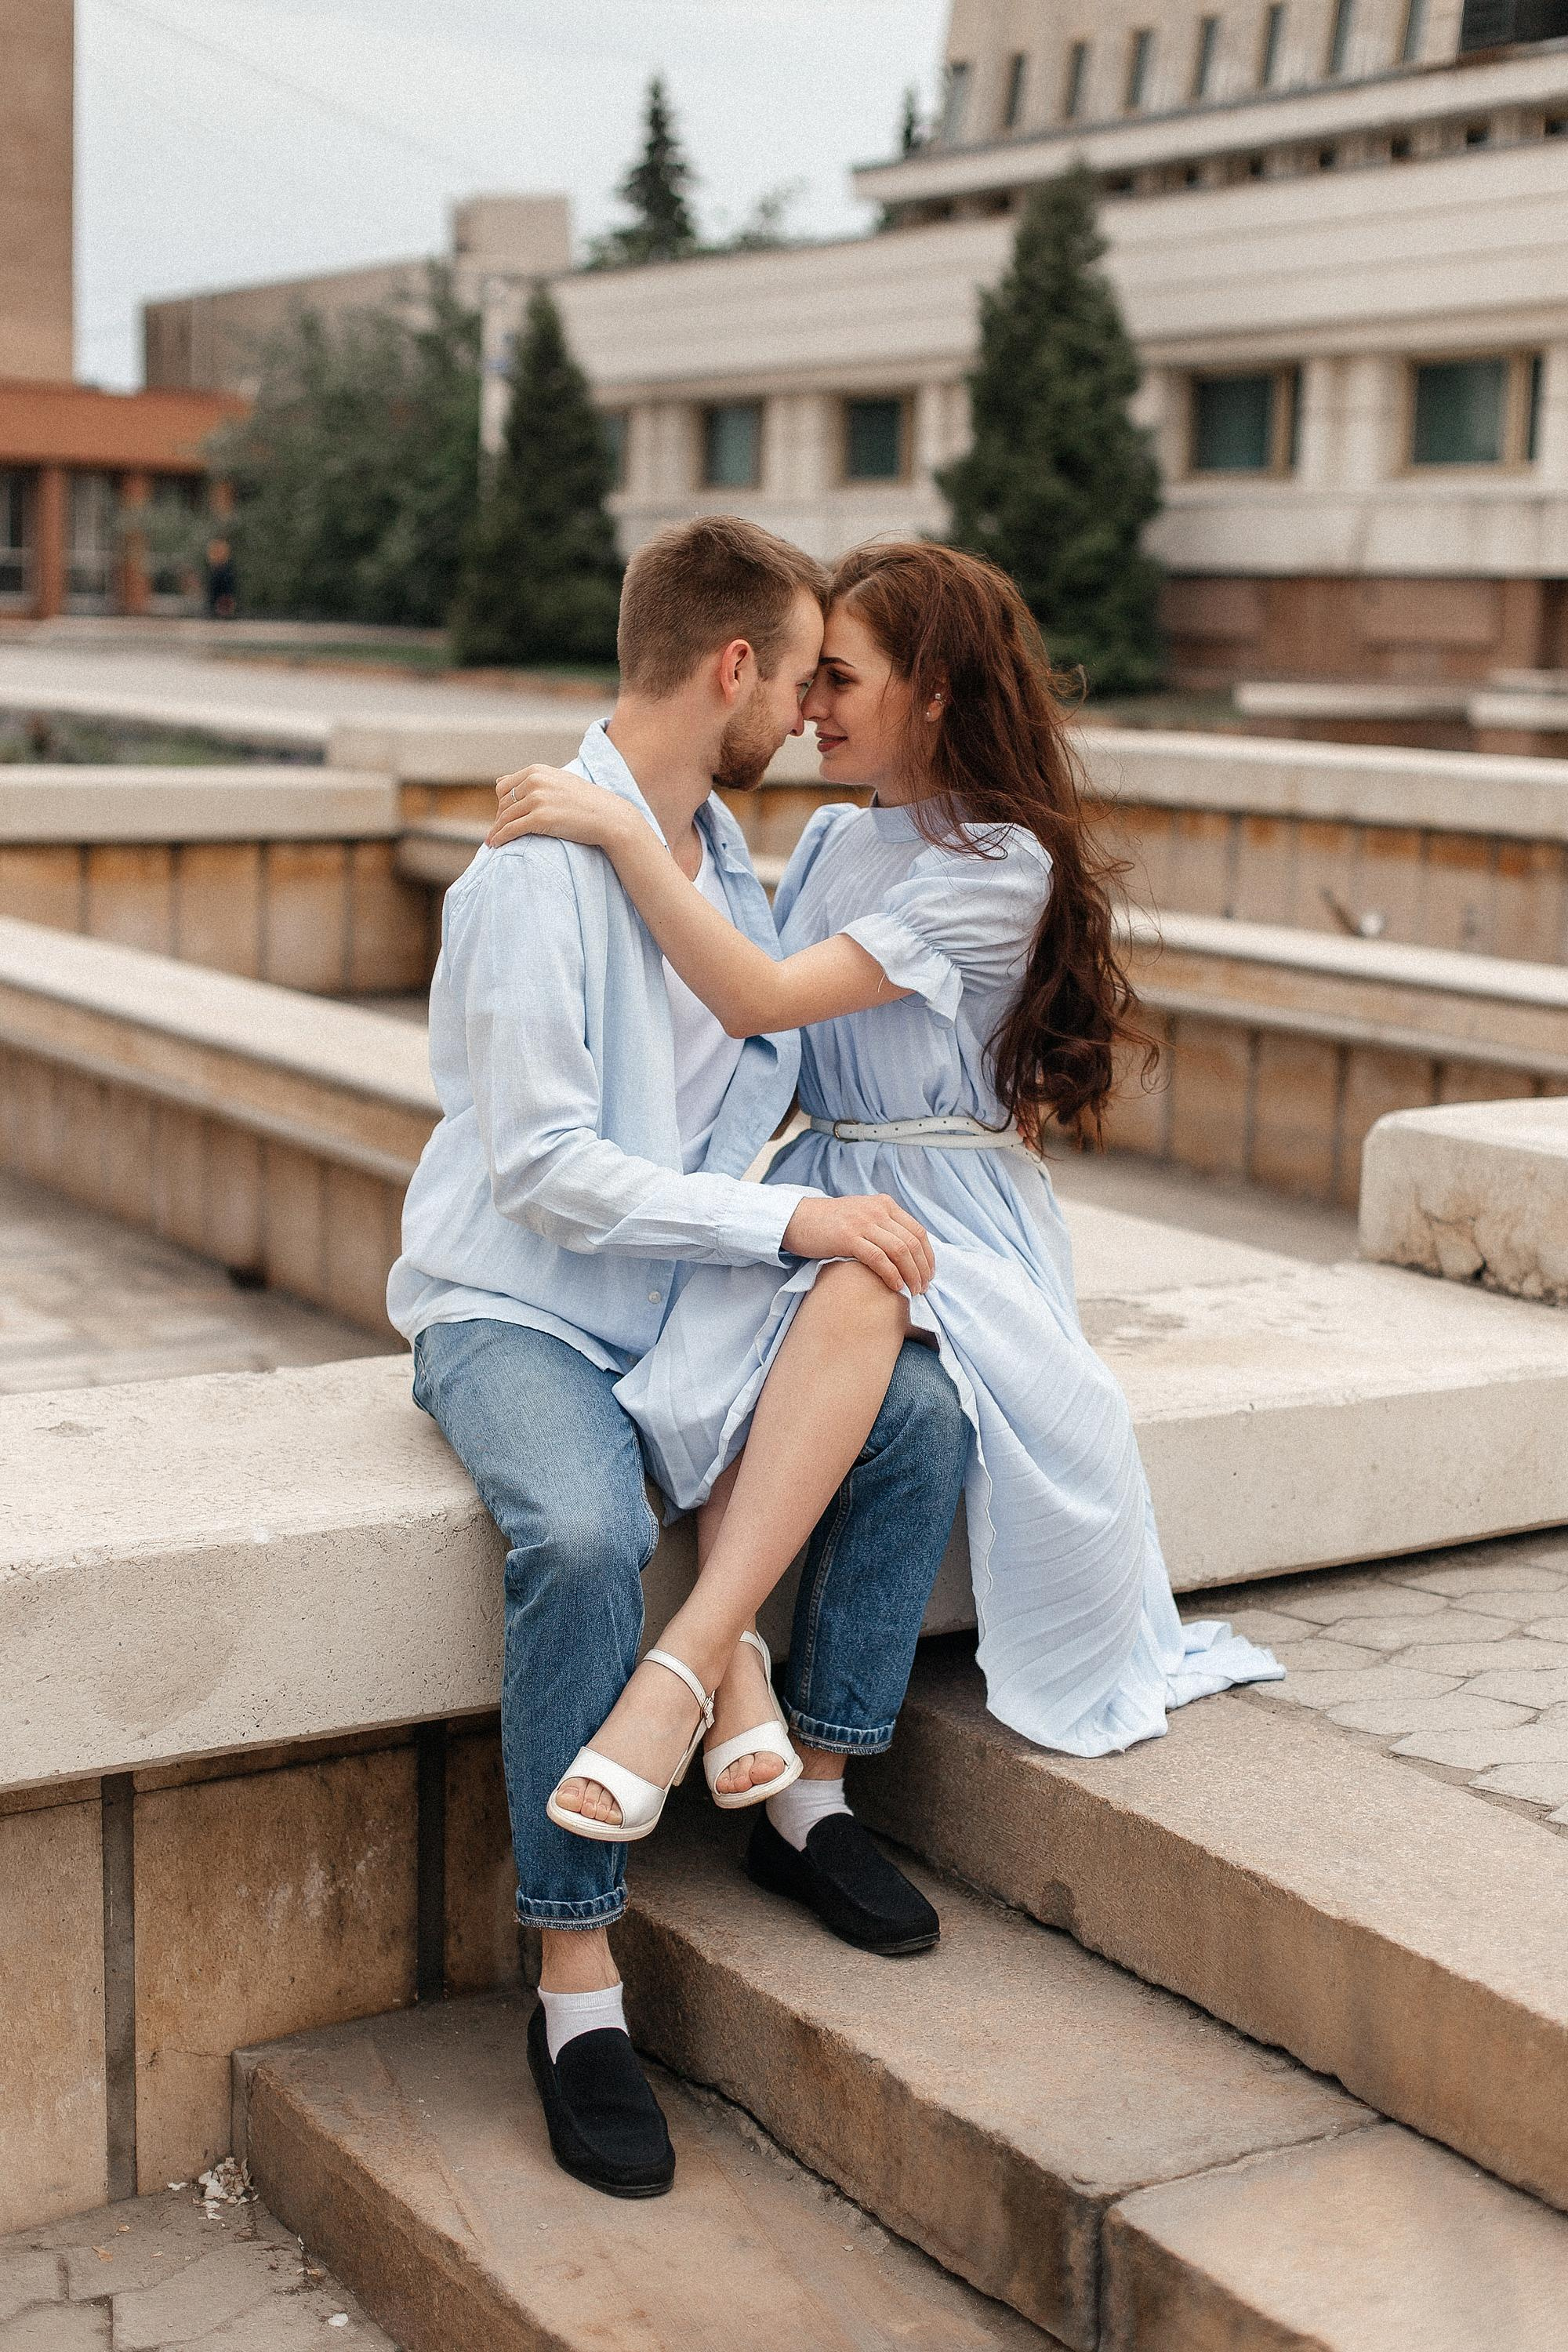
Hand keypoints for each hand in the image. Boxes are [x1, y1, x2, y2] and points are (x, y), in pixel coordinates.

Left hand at [486, 766, 632, 852]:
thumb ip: (531, 781)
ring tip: (492, 841)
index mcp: (538, 771)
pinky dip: (500, 837)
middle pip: (503, 802)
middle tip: (500, 831)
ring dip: (496, 831)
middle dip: (500, 818)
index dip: (501, 803)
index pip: (505, 787)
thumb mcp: (558, 781)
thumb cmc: (586, 802)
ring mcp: (537, 799)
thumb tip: (499, 783)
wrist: (609, 817)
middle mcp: (535, 782)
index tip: (503, 816)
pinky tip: (495, 845)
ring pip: (505, 817)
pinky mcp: (541, 819)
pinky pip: (511, 829)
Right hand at [781, 1194, 934, 1296]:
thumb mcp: (863, 1214)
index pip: (918, 1231)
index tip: (929, 1274)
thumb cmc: (830, 1223)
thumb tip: (909, 1252)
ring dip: (911, 1275)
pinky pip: (879, 1258)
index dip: (928, 1256)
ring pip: (899, 1251)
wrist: (797, 1218)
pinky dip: (891, 1275)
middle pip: (912, 1242)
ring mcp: (863, 1222)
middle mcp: (877, 1210)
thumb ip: (885, 1225)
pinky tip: (895, 1287)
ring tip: (913, 1291)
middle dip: (922, 1269)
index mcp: (885, 1204)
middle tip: (923, 1288)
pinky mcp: (848, 1237)